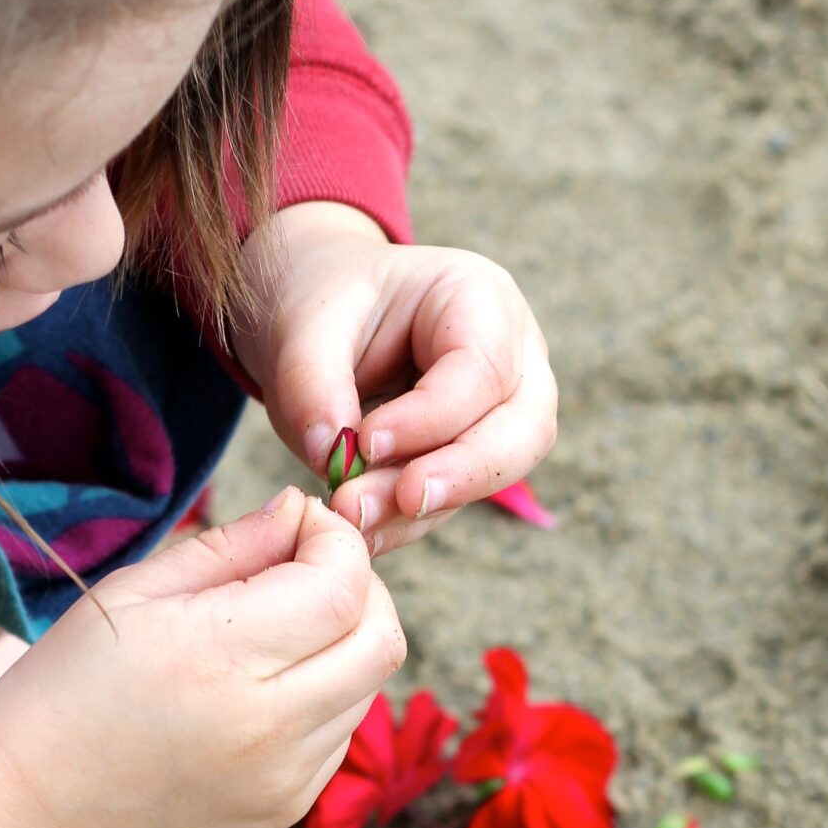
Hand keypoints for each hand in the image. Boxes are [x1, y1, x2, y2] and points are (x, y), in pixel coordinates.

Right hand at [0, 489, 404, 827]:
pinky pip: (343, 730)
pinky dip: (327, 692)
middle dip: (362, 585)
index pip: (342, 583)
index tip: (302, 525)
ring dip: (347, 640)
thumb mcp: (133, 593)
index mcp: (221, 656)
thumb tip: (303, 509)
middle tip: (309, 569)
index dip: (338, 539)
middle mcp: (269, 723)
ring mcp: (287, 774)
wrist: (40, 815)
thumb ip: (232, 545)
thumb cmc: (68, 689)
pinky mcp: (289, 805)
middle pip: (383, 637)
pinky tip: (266, 685)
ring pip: (372, 684)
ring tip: (280, 628)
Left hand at [234, 202, 557, 556]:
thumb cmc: (325, 307)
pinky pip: (454, 499)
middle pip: (523, 430)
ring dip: (426, 507)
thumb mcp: (305, 326)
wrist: (321, 325)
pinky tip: (363, 530)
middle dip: (461, 474)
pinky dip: (407, 521)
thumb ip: (313, 383)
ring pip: (496, 475)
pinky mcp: (473, 460)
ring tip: (355, 516)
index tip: (366, 443)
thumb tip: (332, 457)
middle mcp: (513, 357)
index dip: (431, 416)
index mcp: (480, 298)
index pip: (482, 368)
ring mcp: (503, 412)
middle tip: (400, 500)